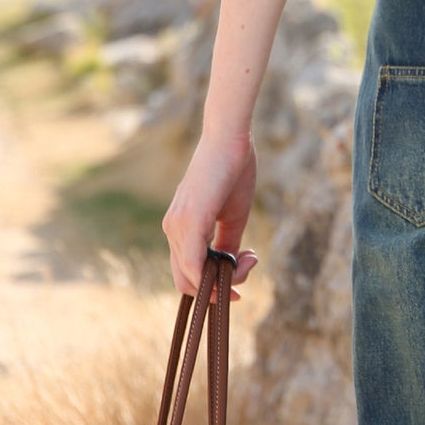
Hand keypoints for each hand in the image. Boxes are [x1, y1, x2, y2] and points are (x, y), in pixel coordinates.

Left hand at [162, 131, 260, 299]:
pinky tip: (236, 270)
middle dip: (219, 287)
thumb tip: (230, 270)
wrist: (230, 137)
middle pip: (185, 281)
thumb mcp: (233, 214)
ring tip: (251, 259)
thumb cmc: (233, 170)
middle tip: (250, 267)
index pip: (190, 270)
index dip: (214, 283)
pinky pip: (191, 265)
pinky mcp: (188, 222)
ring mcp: (176, 227)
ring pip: (189, 277)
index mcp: (182, 227)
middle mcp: (172, 230)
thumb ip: (227, 243)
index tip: (245, 271)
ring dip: (222, 280)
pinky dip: (211, 277)